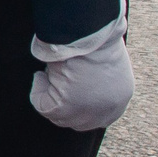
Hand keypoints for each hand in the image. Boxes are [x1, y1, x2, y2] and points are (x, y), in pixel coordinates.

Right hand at [30, 13, 133, 130]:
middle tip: (53, 84)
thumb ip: (100, 81)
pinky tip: (40, 75)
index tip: (66, 92)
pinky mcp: (66, 108)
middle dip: (64, 106)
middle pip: (79, 122)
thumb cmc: (96, 39)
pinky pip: (43, 107)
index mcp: (120, 98)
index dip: (80, 108)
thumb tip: (78, 83)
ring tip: (46, 75)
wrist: (89, 34)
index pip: (100, 117)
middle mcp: (106, 110)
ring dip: (49, 96)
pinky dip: (37, 92)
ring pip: (59, 117)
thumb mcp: (106, 64)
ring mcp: (87, 112)